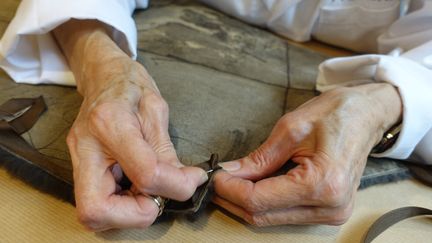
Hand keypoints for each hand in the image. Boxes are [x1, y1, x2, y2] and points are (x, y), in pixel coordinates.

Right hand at [54, 20, 206, 230]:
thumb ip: (167, 153)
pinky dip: (122, 204)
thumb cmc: (130, 85)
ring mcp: (78, 160)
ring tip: (148, 189)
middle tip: (157, 198)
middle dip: (136, 215)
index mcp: (111, 123)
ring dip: (129, 212)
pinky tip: (136, 186)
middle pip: (97, 210)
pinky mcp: (79, 168)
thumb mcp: (157, 111)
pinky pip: (98, 203)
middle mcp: (86, 148)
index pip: (146, 174)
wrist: (101, 75)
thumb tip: (184, 184)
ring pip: (93, 214)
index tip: (192, 180)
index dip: (177, 186)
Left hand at [214, 83, 401, 225]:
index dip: (230, 189)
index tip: (213, 176)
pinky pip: (284, 214)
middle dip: (233, 198)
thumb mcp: (291, 128)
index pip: (258, 200)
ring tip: (232, 180)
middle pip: (262, 215)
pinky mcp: (328, 212)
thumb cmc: (337, 114)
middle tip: (217, 179)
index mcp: (322, 184)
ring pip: (270, 219)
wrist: (368, 115)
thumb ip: (259, 158)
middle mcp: (329, 207)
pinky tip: (253, 185)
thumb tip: (229, 173)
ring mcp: (331, 213)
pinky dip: (264, 202)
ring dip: (246, 202)